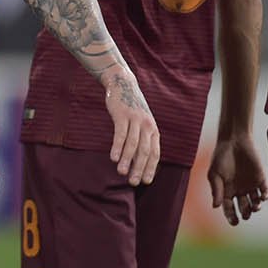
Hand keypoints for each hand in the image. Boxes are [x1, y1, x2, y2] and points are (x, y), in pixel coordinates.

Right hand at [102, 67, 159, 184]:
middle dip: (140, 168)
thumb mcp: (141, 123)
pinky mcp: (123, 115)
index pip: (155, 153)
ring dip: (127, 160)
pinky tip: (113, 157)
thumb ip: (141, 139)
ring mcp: (135, 120)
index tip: (145, 182)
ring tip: (121, 172)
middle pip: (145, 151)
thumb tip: (137, 161)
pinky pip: (120, 134)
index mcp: (153, 130)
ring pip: (132, 144)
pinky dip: (117, 147)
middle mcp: (147, 126)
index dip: (150, 168)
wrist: (123, 84)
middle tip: (134, 182)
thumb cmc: (131, 108)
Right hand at [208, 133, 267, 225]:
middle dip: (245, 213)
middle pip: (244, 208)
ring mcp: (250, 185)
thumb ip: (216, 190)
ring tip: (255, 207)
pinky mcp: (260, 178)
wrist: (234, 140)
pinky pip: (264, 191)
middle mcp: (239, 190)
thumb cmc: (221, 156)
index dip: (231, 216)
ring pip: (255, 202)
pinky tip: (262, 197)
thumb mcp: (214, 173)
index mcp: (226, 191)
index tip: (235, 222)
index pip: (229, 208)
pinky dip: (265, 196)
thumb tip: (216, 207)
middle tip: (246, 214)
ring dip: (256, 207)